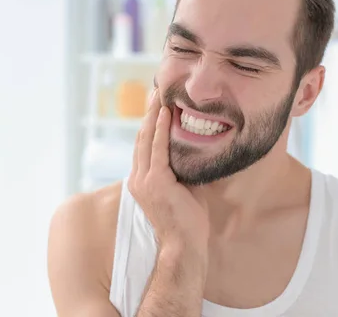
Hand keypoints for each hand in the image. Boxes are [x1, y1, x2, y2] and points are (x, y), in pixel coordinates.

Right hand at [129, 89, 209, 258]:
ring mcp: (144, 180)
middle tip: (156, 92)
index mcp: (142, 181)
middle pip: (142, 138)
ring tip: (159, 95)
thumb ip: (185, 170)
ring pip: (147, 139)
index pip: (145, 146)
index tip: (157, 106)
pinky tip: (166, 113)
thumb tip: (199, 152)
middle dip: (149, 113)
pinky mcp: (155, 181)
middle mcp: (138, 178)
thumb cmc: (188, 221)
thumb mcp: (185, 189)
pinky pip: (158, 148)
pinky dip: (162, 129)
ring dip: (154, 115)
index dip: (150, 124)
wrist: (185, 245)